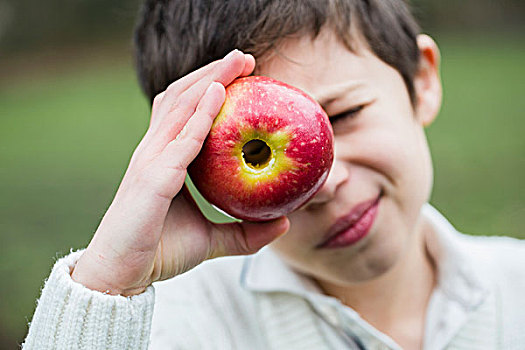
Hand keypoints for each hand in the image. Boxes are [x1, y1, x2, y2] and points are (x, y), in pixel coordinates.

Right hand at [71, 50, 288, 295]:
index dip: (209, 88)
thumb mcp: (212, 240)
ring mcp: (151, 160)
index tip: (242, 77)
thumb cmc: (159, 252)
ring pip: (181, 105)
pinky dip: (201, 113)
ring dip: (210, 79)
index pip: (185, 111)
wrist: (121, 275)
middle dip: (212, 72)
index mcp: (164, 159)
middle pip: (182, 97)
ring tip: (237, 62)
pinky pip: (182, 138)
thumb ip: (246, 232)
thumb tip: (284, 222)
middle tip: (244, 58)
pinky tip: (220, 93)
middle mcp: (154, 151)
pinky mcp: (153, 176)